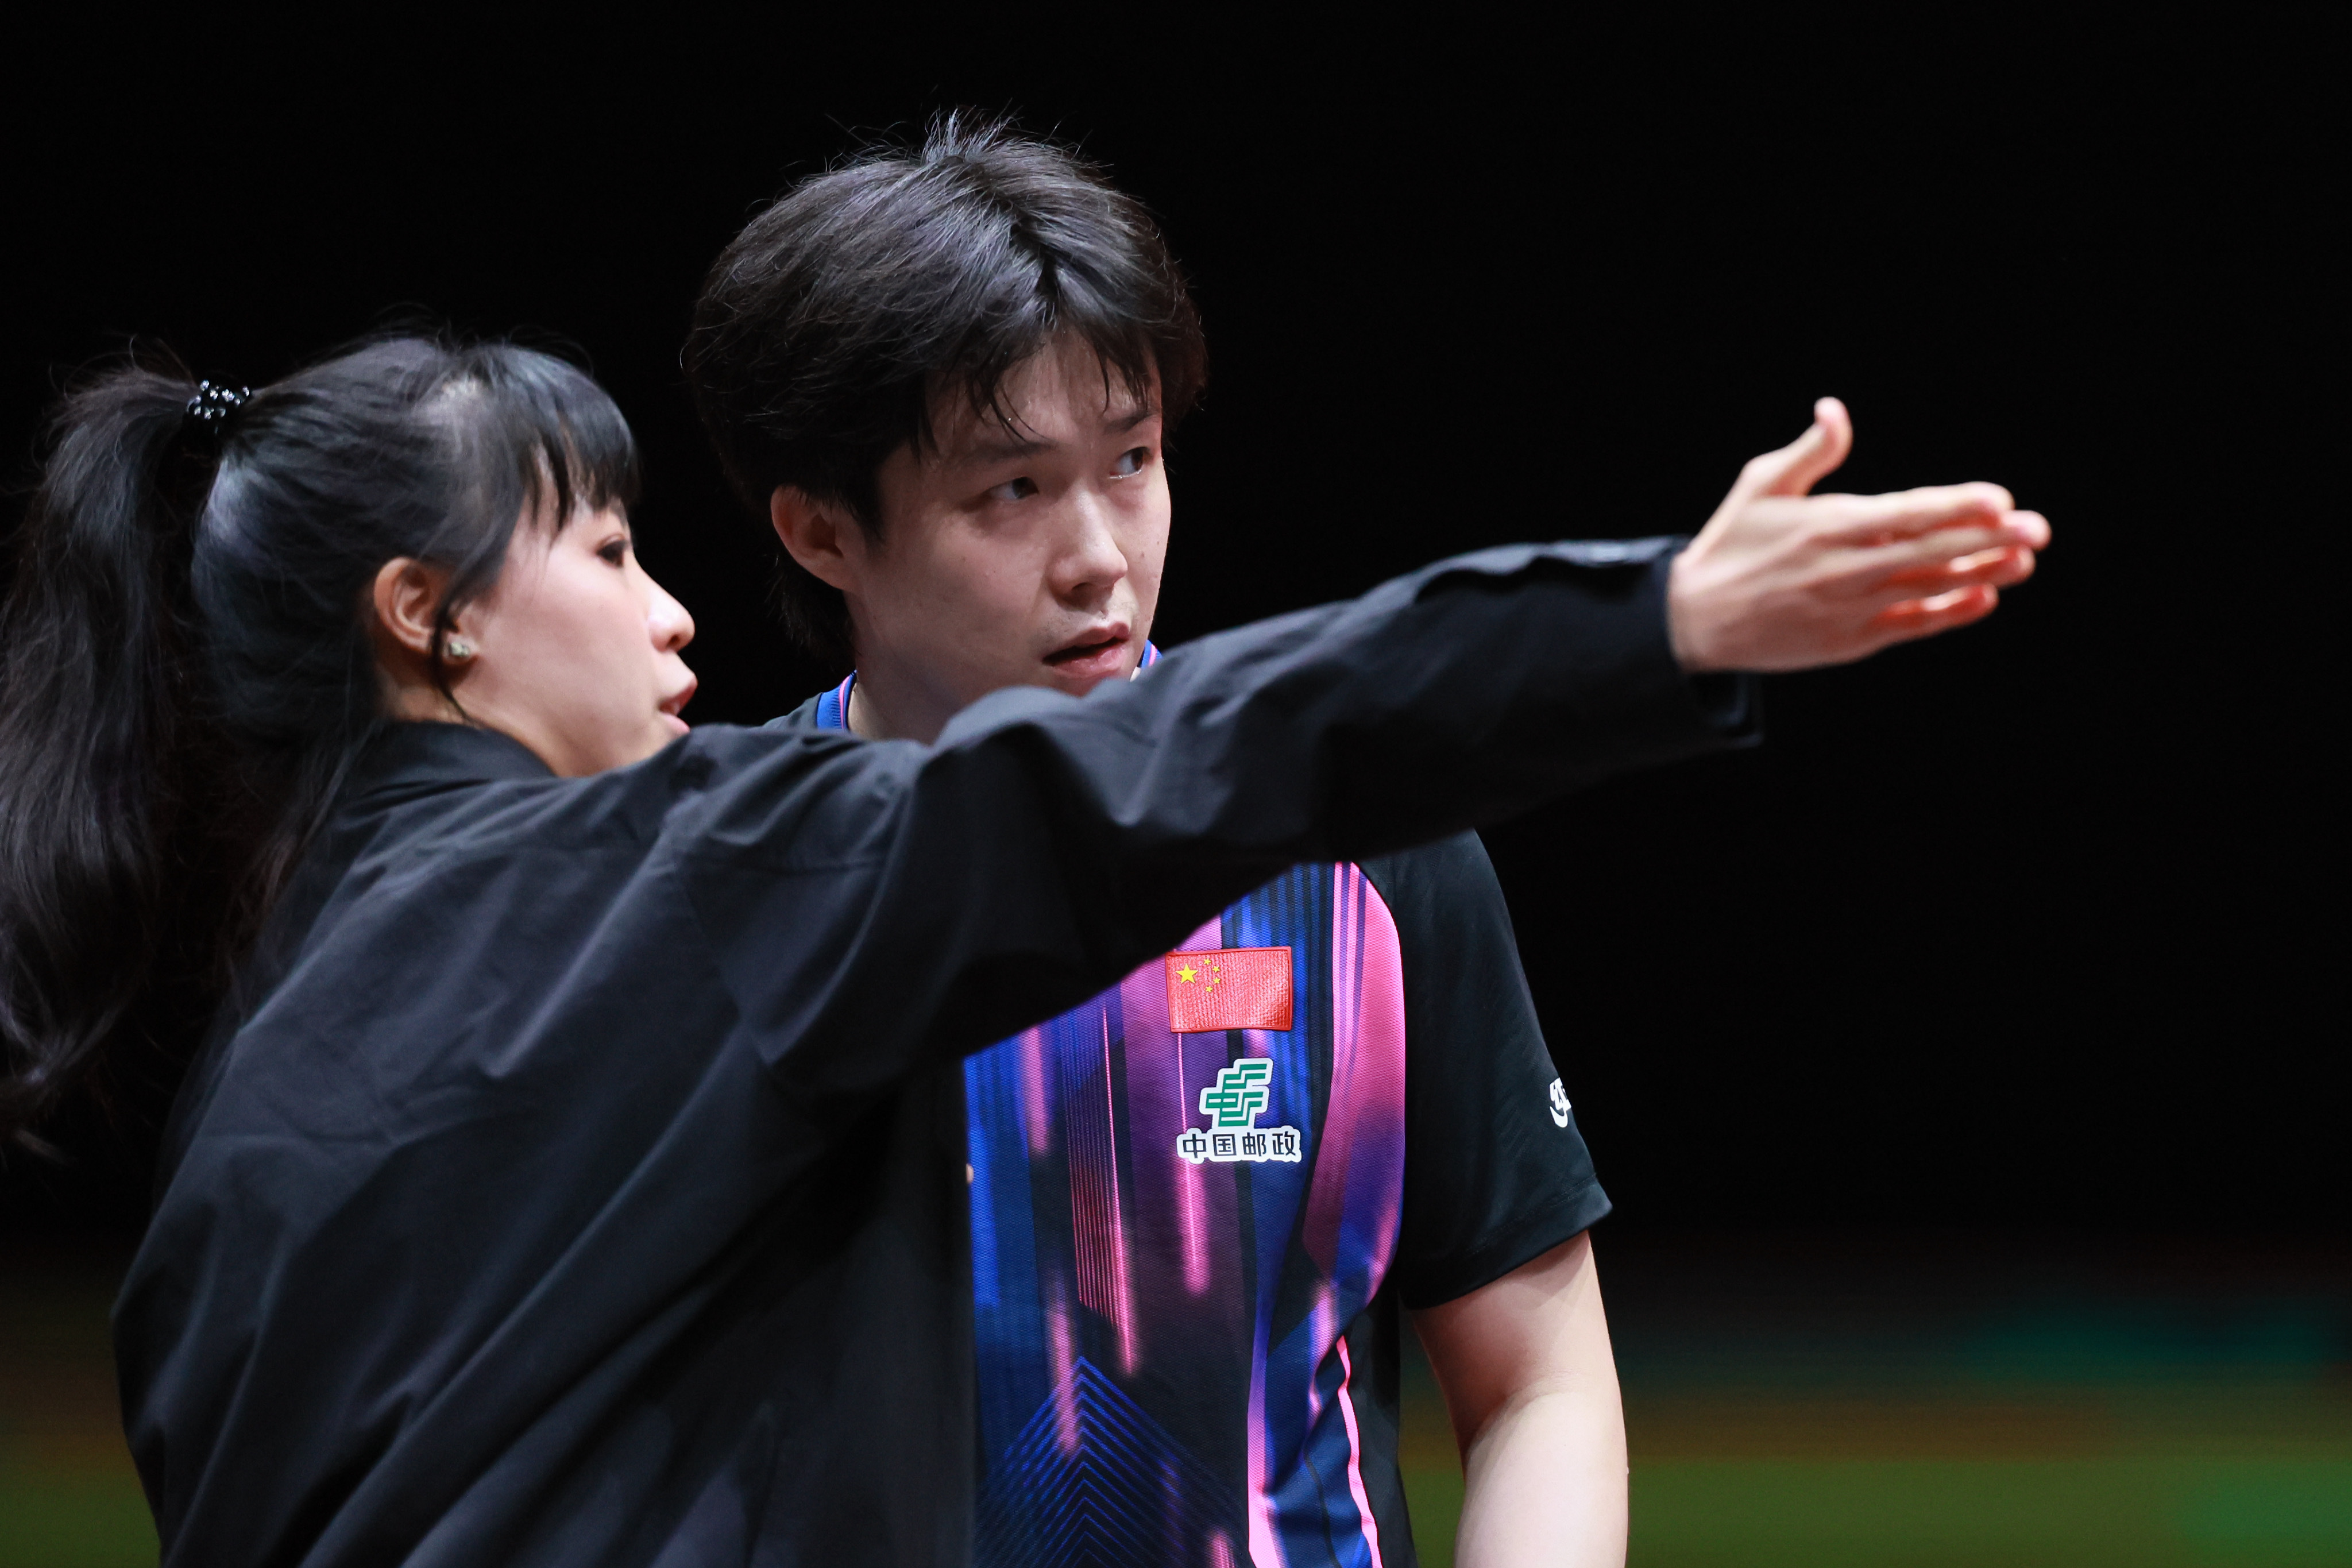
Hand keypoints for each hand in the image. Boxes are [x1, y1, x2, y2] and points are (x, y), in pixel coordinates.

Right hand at [1667, 398, 2049, 672]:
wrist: (1696, 620)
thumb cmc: (1732, 544)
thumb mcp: (1760, 486)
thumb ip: (1809, 452)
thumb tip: (1835, 411)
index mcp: (1827, 525)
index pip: (1905, 514)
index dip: (1955, 506)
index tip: (1999, 498)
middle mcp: (1845, 568)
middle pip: (1930, 550)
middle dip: (1988, 539)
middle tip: (2036, 528)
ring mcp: (1851, 608)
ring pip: (1929, 587)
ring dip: (1981, 574)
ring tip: (2024, 561)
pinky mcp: (1850, 641)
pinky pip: (1911, 624)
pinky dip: (1948, 613)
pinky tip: (1983, 599)